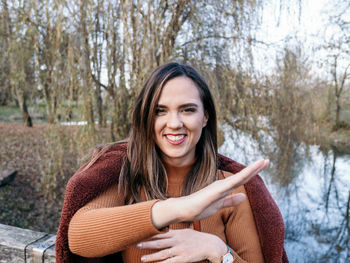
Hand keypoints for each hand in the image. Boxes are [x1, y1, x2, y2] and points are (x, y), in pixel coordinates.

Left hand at [138, 229, 226, 262]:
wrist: (211, 245)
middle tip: (136, 243)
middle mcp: (176, 240)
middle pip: (158, 242)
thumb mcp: (187, 231)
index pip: (160, 234)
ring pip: (162, 253)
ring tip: (142, 258)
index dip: (150, 235)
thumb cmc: (198, 238)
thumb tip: (169, 229)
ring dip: (151, 256)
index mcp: (176, 233)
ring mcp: (179, 249)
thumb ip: (177, 231)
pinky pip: (170, 262)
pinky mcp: (183, 258)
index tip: (140, 234)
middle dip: (147, 243)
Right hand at [152, 159, 268, 227]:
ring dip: (252, 169)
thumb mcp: (219, 205)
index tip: (262, 165)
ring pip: (240, 177)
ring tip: (263, 161)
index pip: (241, 180)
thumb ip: (231, 201)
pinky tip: (250, 172)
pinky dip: (242, 176)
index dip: (252, 173)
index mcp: (224, 188)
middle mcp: (223, 184)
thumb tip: (244, 196)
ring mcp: (220, 186)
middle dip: (256, 168)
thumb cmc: (199, 208)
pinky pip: (232, 182)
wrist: (184, 210)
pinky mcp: (217, 190)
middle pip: (243, 176)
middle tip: (267, 160)